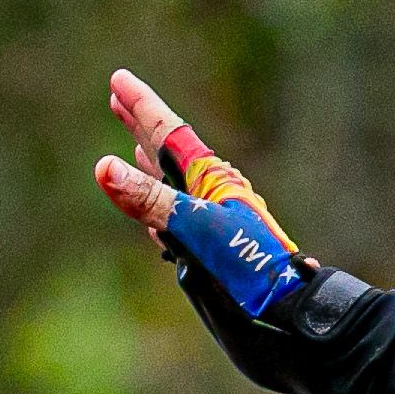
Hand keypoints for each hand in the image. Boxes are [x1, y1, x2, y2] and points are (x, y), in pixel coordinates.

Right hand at [91, 68, 349, 393]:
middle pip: (169, 153)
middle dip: (142, 125)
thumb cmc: (250, 268)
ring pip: (173, 187)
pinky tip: (155, 220)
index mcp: (211, 181)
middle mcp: (211, 197)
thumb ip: (150, 199)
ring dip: (150, 165)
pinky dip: (161, 211)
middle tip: (117, 96)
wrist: (291, 314)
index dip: (142, 106)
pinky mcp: (214, 255)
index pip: (169, 134)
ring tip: (133, 147)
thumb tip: (103, 167)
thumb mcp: (194, 228)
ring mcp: (212, 226)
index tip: (118, 79)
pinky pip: (178, 222)